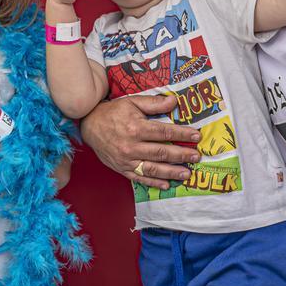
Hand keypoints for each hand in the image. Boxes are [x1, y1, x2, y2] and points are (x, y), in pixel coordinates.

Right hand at [79, 95, 200, 189]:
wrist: (89, 124)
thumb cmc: (113, 112)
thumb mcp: (132, 102)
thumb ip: (153, 103)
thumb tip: (174, 101)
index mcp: (136, 128)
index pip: (164, 132)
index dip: (182, 134)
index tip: (196, 136)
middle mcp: (131, 146)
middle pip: (161, 152)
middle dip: (181, 155)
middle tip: (196, 157)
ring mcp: (126, 160)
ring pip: (152, 168)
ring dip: (171, 172)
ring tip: (186, 173)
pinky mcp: (122, 169)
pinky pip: (139, 178)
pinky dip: (153, 182)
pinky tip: (166, 184)